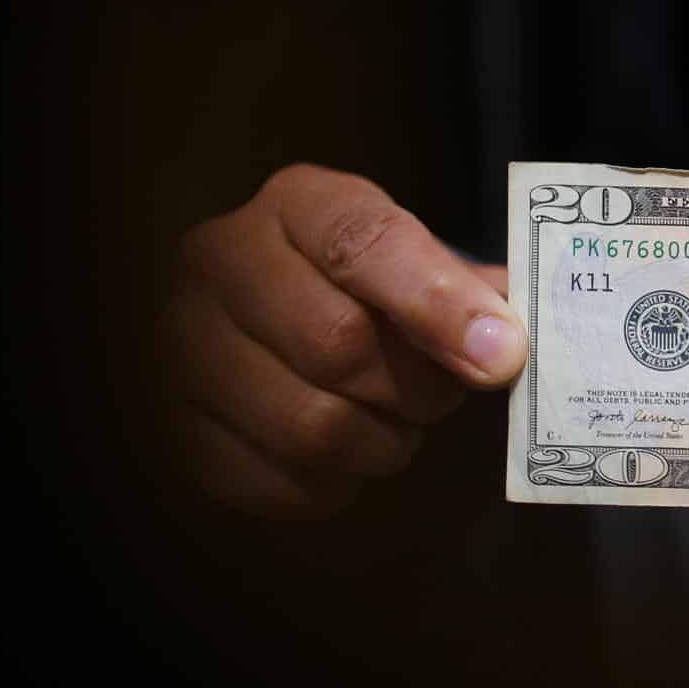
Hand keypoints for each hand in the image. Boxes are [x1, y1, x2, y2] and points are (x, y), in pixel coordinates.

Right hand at [156, 164, 526, 516]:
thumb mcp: (421, 264)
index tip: (502, 354)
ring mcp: (182, 347)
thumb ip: (469, 292)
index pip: (363, 244)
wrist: (280, 326)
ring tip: (399, 424)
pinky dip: (339, 483)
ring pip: (310, 425)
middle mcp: (218, 262)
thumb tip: (509, 338)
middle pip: (336, 344)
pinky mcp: (179, 429)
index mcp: (294, 204)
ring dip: (383, 443)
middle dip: (419, 386)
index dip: (439, 303)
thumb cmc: (373, 292)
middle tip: (448, 394)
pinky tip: (349, 453)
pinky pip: (281, 482)